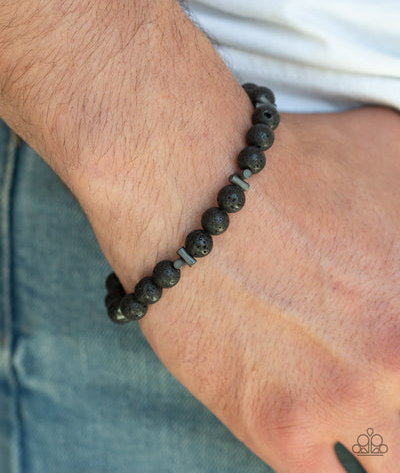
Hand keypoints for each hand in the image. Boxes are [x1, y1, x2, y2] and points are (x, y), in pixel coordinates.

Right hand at [86, 103, 399, 472]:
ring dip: (382, 447)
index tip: (390, 355)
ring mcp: (348, 401)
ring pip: (391, 464)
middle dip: (397, 397)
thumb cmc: (293, 160)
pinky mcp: (280, 430)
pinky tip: (316, 438)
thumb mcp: (394, 152)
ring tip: (343, 399)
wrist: (193, 182)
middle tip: (369, 374)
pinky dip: (330, 468)